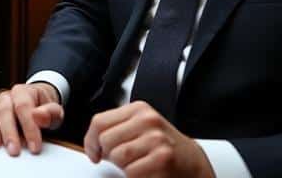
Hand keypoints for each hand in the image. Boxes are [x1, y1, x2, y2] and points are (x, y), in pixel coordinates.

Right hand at [0, 83, 63, 155]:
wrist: (38, 107)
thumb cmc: (45, 110)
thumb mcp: (55, 112)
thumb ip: (50, 112)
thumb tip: (38, 115)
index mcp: (24, 91)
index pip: (24, 106)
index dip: (28, 127)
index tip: (34, 146)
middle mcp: (9, 95)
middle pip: (5, 110)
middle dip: (9, 132)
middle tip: (14, 150)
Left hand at [84, 101, 212, 176]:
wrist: (191, 161)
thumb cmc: (162, 145)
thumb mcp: (140, 127)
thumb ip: (116, 129)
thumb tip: (92, 143)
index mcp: (139, 109)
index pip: (99, 121)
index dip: (90, 140)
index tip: (93, 151)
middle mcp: (148, 121)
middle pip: (106, 140)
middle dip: (109, 155)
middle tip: (122, 158)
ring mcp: (156, 140)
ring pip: (118, 157)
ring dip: (123, 166)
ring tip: (137, 163)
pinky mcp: (162, 159)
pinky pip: (131, 172)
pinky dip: (135, 176)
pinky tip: (147, 170)